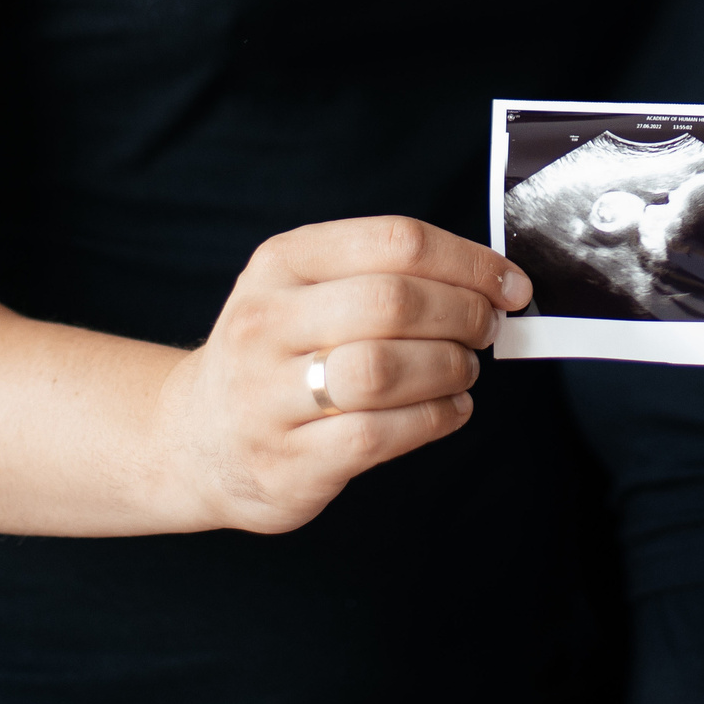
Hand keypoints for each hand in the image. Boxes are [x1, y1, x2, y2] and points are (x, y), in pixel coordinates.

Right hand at [154, 215, 529, 533]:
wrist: (194, 437)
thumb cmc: (276, 355)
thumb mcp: (305, 289)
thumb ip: (383, 274)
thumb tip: (490, 280)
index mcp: (282, 263)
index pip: (395, 242)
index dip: (469, 262)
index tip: (510, 284)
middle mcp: (266, 323)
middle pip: (392, 302)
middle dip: (463, 314)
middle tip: (487, 328)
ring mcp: (268, 396)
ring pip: (384, 370)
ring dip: (449, 367)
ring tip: (464, 370)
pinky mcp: (287, 461)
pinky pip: (378, 434)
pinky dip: (433, 419)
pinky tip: (450, 410)